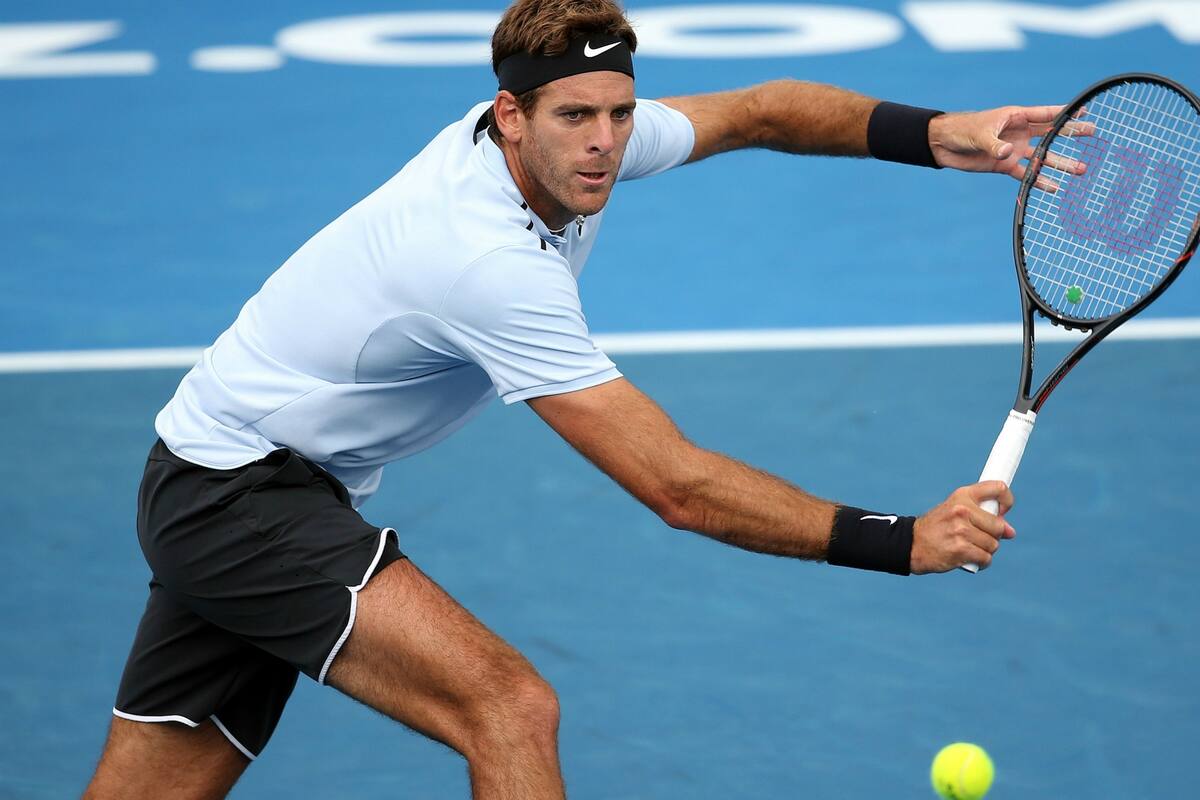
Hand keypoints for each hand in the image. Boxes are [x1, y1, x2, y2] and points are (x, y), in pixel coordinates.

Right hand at [910, 481, 1015, 573]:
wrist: (910, 544)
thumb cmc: (936, 528)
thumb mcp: (954, 511)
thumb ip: (981, 516)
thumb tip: (1011, 532)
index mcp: (962, 495)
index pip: (998, 488)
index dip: (1007, 501)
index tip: (1002, 512)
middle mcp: (962, 510)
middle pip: (999, 526)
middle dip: (994, 535)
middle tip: (979, 537)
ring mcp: (961, 530)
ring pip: (993, 544)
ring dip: (986, 550)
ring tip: (970, 548)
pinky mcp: (960, 549)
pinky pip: (986, 558)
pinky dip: (982, 562)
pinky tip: (971, 559)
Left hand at [928, 105, 1092, 190]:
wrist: (944, 145)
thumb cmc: (962, 130)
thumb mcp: (979, 135)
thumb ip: (995, 145)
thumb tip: (1010, 152)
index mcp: (1016, 117)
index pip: (1045, 114)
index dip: (1065, 113)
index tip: (1084, 112)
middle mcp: (1019, 133)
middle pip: (1051, 134)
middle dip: (1071, 134)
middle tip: (1093, 134)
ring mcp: (1014, 149)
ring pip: (1042, 157)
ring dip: (1060, 164)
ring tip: (1080, 170)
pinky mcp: (1004, 165)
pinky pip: (1025, 174)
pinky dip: (1038, 181)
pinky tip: (1054, 187)